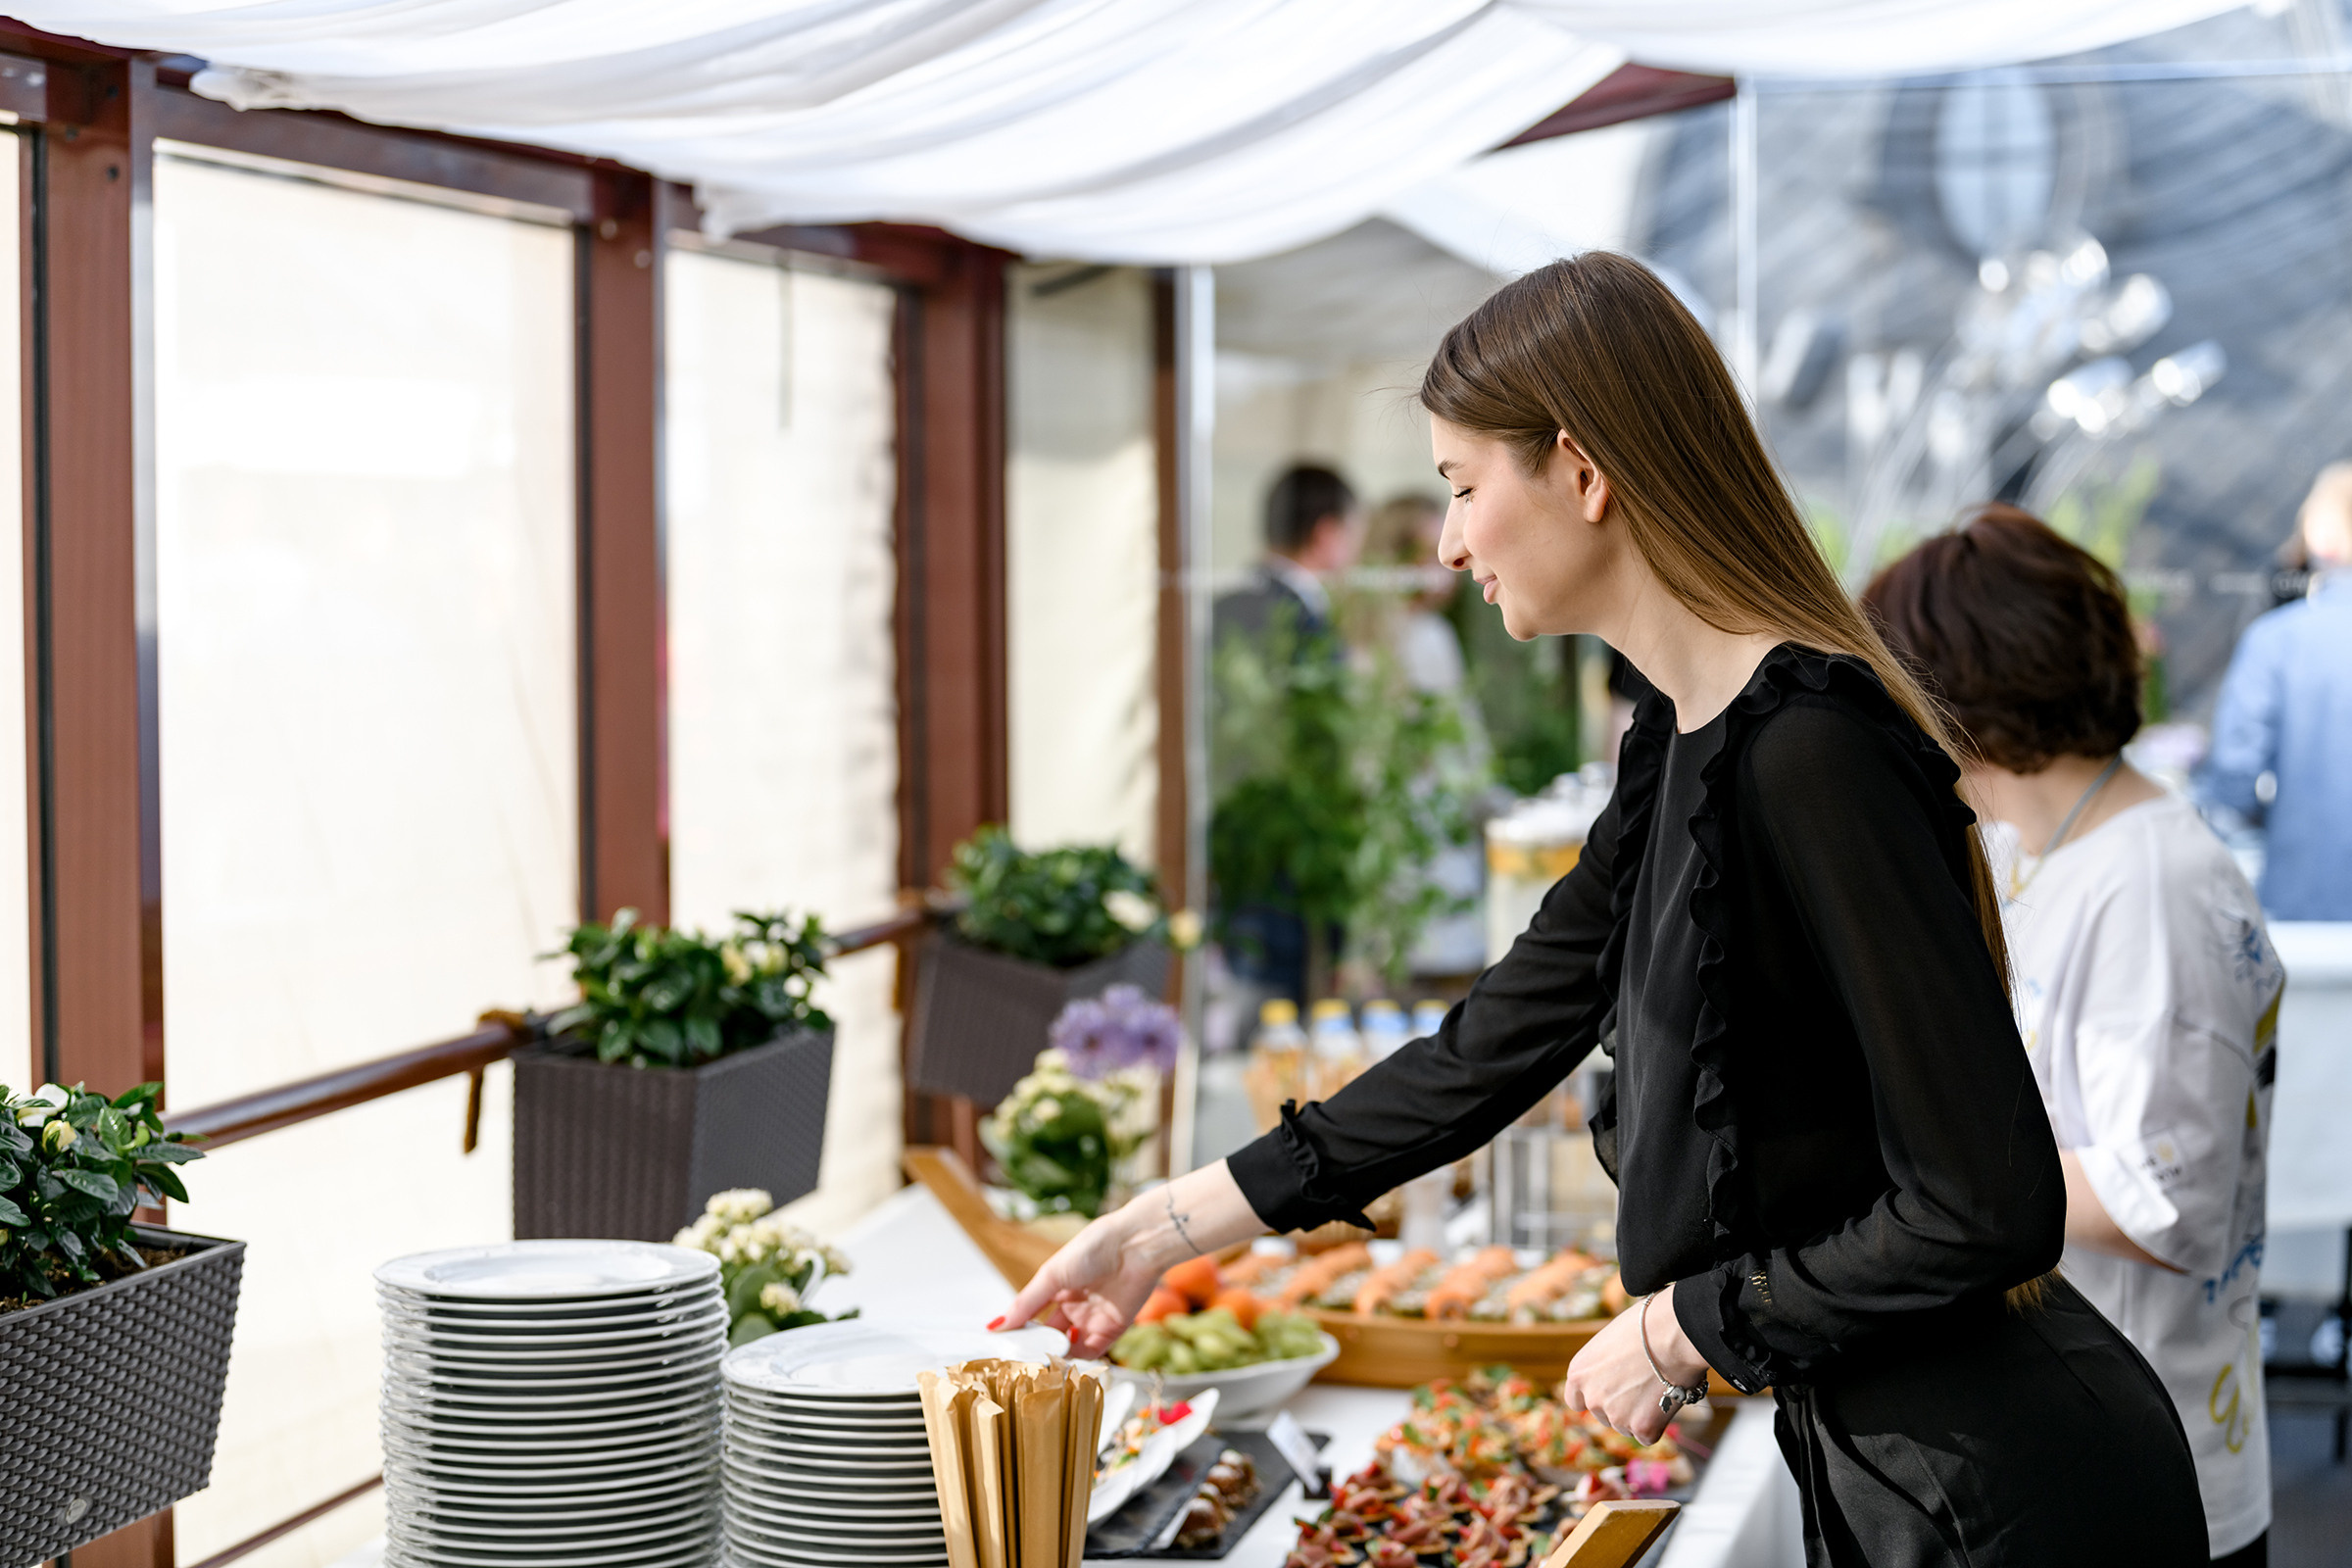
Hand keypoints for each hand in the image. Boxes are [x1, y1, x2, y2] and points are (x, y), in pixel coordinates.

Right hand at [994, 1208, 1162, 1357]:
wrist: (1134, 1246)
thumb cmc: (1092, 1249)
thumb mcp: (1051, 1275)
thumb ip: (1025, 1303)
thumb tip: (996, 1326)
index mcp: (1057, 1288)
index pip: (1032, 1316)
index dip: (1019, 1331)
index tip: (1002, 1347)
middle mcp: (1074, 1305)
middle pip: (1049, 1335)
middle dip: (1036, 1347)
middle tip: (1019, 1359)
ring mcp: (1093, 1318)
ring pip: (1068, 1347)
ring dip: (1055, 1355)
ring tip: (1041, 1359)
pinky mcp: (1112, 1329)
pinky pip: (1091, 1352)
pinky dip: (1077, 1358)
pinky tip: (1064, 1356)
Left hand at [1559, 1290, 1711, 1445]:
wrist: (1673, 1333)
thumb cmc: (1645, 1326)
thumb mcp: (1609, 1341)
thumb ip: (1602, 1365)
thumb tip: (1612, 1375)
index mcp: (1578, 1373)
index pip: (1575, 1401)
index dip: (1593, 1397)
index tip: (1608, 1394)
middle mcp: (1592, 1397)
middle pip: (1603, 1415)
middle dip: (1620, 1406)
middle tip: (1643, 1385)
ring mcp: (1616, 1416)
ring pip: (1626, 1426)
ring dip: (1640, 1415)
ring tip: (1657, 1388)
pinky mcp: (1641, 1428)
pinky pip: (1648, 1435)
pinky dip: (1658, 1424)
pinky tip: (1666, 1400)